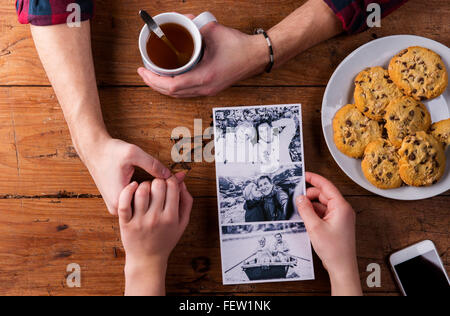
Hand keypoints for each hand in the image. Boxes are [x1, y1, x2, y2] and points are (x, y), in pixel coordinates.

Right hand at [83, 137, 170, 214]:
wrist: (94, 150)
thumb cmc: (111, 151)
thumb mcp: (133, 153)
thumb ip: (152, 164)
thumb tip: (171, 176)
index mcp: (120, 201)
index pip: (151, 201)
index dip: (164, 190)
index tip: (178, 178)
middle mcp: (118, 209)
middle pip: (148, 205)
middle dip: (163, 192)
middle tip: (181, 178)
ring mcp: (118, 208)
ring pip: (144, 205)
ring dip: (155, 194)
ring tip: (169, 180)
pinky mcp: (119, 204)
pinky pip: (138, 202)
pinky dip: (148, 194)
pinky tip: (157, 184)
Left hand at [118, 175, 192, 295]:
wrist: (147, 260)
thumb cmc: (165, 240)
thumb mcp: (182, 223)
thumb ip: (186, 202)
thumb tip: (182, 182)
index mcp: (171, 217)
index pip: (172, 186)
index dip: (171, 179)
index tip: (169, 182)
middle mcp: (156, 218)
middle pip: (158, 185)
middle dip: (159, 181)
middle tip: (157, 186)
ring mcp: (140, 221)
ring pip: (142, 190)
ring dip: (144, 184)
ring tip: (146, 189)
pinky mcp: (126, 223)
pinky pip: (124, 202)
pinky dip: (127, 190)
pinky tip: (133, 187)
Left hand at [138, 18, 268, 97]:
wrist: (256, 57)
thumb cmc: (239, 47)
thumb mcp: (213, 31)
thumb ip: (193, 25)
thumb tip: (180, 21)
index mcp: (204, 76)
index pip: (171, 85)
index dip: (153, 79)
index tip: (142, 70)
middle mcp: (205, 88)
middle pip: (171, 93)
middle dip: (153, 84)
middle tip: (143, 72)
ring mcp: (208, 91)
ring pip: (178, 95)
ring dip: (163, 87)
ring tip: (152, 75)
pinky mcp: (210, 89)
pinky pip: (186, 93)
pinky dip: (174, 87)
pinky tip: (169, 78)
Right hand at [295, 172, 361, 295]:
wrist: (342, 267)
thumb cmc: (334, 250)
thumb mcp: (314, 227)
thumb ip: (305, 210)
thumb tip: (300, 198)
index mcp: (341, 207)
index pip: (326, 186)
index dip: (314, 179)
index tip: (304, 175)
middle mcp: (342, 210)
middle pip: (324, 195)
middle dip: (310, 195)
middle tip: (297, 198)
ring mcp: (340, 217)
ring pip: (322, 204)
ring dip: (311, 206)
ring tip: (300, 211)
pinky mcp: (336, 224)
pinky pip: (323, 213)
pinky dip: (314, 213)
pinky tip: (306, 218)